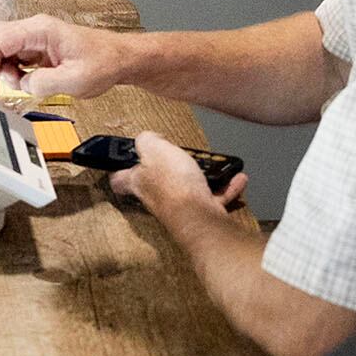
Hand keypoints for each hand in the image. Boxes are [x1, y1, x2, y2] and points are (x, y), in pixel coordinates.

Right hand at [0, 13, 130, 97]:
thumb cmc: (104, 62)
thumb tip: (23, 85)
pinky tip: (27, 80)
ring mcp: (33, 36)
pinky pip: (11, 55)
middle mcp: (33, 29)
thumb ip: (44, 83)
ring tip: (23, 83)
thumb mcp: (76, 80)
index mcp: (41, 30)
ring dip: (1, 70)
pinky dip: (11, 71)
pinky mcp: (35, 47)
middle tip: (1, 87)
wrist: (119, 58)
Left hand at [109, 130, 248, 224]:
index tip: (128, 159)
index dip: (121, 169)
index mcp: (139, 183)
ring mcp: (180, 208)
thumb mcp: (154, 149)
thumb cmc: (174, 185)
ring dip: (204, 176)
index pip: (119, 179)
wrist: (200, 217)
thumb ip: (146, 140)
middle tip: (180, 155)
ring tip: (215, 164)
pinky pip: (214, 197)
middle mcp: (156, 198)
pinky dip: (227, 187)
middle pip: (157, 182)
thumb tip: (147, 138)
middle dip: (171, 168)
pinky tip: (236, 177)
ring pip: (189, 189)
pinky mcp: (201, 214)